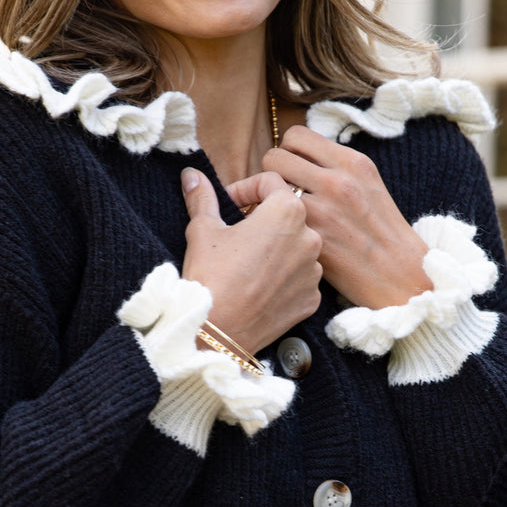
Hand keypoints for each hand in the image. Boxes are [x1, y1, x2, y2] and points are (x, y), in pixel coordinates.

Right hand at [180, 168, 322, 352]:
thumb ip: (203, 198)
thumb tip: (192, 174)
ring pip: (297, 246)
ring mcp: (314, 271)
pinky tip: (259, 284)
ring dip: (277, 247)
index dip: (246, 189)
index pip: (271, 182)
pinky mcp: (312, 298)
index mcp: (287, 212)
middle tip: (238, 232)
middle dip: (263, 217)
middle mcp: (310, 238)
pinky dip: (284, 276)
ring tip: (248, 261)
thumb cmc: (210, 277)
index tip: (230, 204)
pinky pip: (300, 277)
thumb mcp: (203, 230)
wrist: (216, 332)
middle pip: (288, 214)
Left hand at [226, 126, 430, 309]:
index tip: (291, 166)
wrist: (401, 275)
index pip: (296, 135)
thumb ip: (336, 167)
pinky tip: (282, 234)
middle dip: (271, 173)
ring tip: (278, 212)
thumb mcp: (368, 185)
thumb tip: (300, 157)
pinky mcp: (312, 238)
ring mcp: (323, 210)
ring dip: (268, 199)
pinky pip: (275, 220)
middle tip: (279, 190)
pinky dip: (272, 224)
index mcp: (352, 162)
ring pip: (270, 188)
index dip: (287, 150)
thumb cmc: (382, 232)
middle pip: (275, 157)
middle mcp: (337, 181)